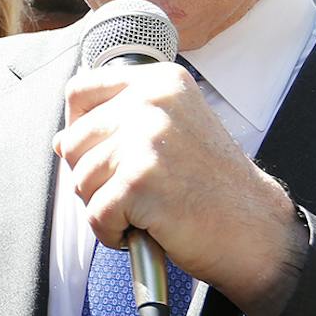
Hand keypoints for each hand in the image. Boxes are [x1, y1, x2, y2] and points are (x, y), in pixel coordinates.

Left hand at [56, 62, 307, 315]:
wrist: (256, 229)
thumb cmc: (210, 185)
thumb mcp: (174, 130)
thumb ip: (120, 121)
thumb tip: (60, 140)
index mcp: (159, 82)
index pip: (79, 91)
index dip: (79, 128)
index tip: (104, 151)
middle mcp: (152, 102)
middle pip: (72, 142)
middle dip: (95, 177)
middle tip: (138, 191)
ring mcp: (146, 140)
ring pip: (80, 181)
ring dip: (106, 207)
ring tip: (148, 209)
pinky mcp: (140, 182)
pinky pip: (95, 215)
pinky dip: (113, 233)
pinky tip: (146, 230)